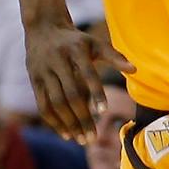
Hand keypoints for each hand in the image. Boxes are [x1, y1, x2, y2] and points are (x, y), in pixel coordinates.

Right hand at [26, 20, 129, 143]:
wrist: (43, 28)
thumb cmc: (76, 40)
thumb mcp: (95, 43)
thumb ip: (114, 56)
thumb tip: (135, 70)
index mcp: (76, 50)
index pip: (87, 74)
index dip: (96, 93)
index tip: (104, 113)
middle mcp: (57, 60)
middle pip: (70, 94)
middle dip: (82, 118)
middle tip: (93, 138)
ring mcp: (43, 71)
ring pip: (55, 103)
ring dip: (68, 124)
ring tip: (81, 139)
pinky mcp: (34, 80)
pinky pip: (43, 105)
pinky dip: (54, 121)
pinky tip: (66, 134)